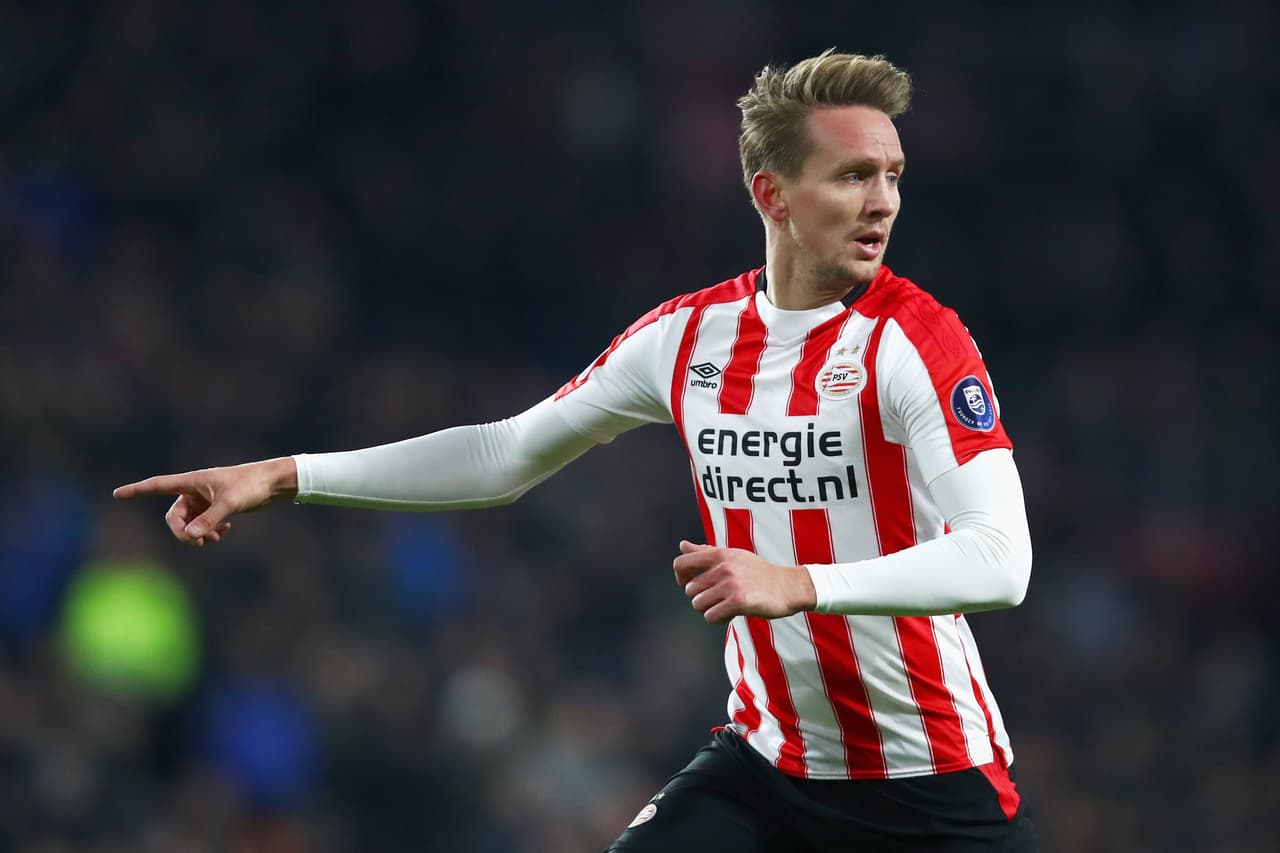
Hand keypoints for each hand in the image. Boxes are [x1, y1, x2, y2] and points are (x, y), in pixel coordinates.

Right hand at [113, 457, 297, 546]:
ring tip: (216, 538)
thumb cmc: (251, 485)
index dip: (137, 491)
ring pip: (188, 525)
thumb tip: (190, 537)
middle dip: (182, 533)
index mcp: (191, 482)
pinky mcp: (215, 509)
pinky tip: (225, 532)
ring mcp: (204, 501)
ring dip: (197, 535)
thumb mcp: (230, 503)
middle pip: (173, 517)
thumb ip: (210, 520)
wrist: (272, 483)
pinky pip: (201, 526)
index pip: (157, 485)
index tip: (117, 494)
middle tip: (199, 541)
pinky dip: (208, 533)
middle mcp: (194, 491)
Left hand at [672, 540, 816, 623]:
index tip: (692, 584)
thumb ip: (705, 552)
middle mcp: (722, 567)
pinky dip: (719, 618)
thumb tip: (682, 545)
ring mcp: (730, 584)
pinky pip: (711, 616)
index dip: (681, 577)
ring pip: (698, 605)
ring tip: (727, 604)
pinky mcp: (738, 601)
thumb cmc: (758, 572)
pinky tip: (732, 613)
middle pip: (689, 590)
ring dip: (711, 609)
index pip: (680, 563)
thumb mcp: (733, 556)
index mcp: (719, 554)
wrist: (788, 587)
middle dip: (701, 597)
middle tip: (719, 597)